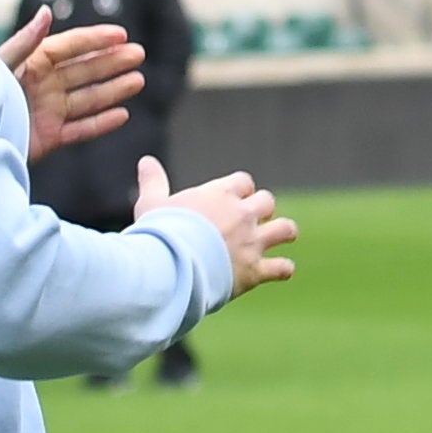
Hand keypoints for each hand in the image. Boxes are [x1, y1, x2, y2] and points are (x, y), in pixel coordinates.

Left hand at [0, 5, 144, 155]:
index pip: (69, 47)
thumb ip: (25, 42)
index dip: (95, 39)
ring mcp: (47, 112)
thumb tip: (47, 11)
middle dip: (112, 62)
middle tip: (139, 54)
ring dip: (113, 89)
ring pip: (88, 98)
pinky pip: (81, 129)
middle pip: (84, 70)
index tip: (121, 34)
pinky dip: (101, 123)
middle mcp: (42, 85)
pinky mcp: (48, 138)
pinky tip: (122, 114)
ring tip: (138, 81)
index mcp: (30, 63)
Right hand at [139, 152, 298, 300]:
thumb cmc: (158, 234)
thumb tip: (146, 161)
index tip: (235, 198)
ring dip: (284, 232)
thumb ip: (153, 182)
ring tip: (282, 236)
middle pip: (267, 202)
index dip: (241, 190)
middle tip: (253, 220)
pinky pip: (281, 267)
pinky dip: (283, 268)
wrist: (169, 268)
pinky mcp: (255, 270)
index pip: (243, 182)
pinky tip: (280, 270)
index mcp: (220, 195)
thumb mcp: (151, 204)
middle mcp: (242, 215)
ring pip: (285, 229)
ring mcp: (252, 243)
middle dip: (263, 209)